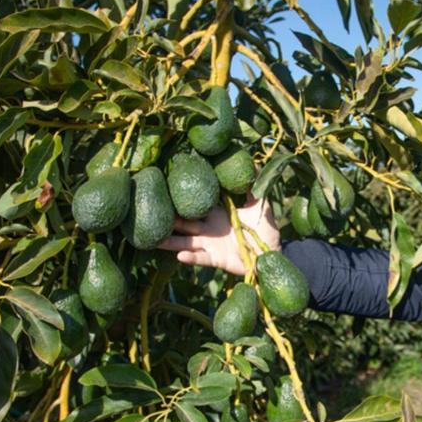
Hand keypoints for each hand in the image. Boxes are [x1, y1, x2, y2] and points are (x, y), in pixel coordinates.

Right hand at [159, 196, 280, 275]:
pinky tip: (179, 255)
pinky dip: (191, 257)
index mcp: (216, 214)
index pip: (195, 204)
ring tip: (154, 239)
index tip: (164, 189)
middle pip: (184, 223)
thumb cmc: (265, 230)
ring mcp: (210, 245)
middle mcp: (209, 229)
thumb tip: (255, 162)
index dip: (181, 198)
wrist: (270, 254)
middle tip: (150, 211)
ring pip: (186, 242)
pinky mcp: (216, 259)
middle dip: (169, 218)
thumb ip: (254, 186)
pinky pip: (201, 258)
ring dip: (171, 241)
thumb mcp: (260, 205)